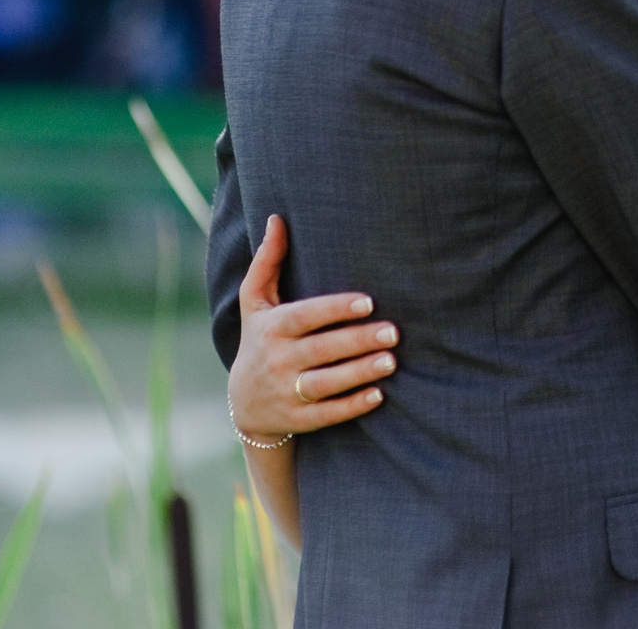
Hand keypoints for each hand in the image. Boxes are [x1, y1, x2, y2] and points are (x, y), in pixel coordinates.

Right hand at [227, 216, 399, 442]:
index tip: (367, 301)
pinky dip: (352, 406)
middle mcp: (277, 360)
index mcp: (271, 328)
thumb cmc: (260, 339)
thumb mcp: (254, 303)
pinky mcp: (297, 419)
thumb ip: (267, 261)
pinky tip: (379, 394)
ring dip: (359, 373)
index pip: (305, 317)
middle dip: (357, 341)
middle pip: (321, 350)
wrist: (243, 404)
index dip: (335, 309)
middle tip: (393, 332)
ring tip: (391, 361)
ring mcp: (286, 392)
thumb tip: (277, 217)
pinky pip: (327, 414)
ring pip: (325, 383)